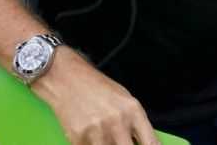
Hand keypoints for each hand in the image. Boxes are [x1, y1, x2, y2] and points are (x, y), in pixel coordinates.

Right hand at [32, 49, 159, 144]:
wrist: (66, 79)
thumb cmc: (96, 87)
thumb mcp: (124, 99)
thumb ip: (136, 124)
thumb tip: (142, 143)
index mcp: (133, 111)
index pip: (151, 143)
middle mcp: (117, 122)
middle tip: (121, 141)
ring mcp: (97, 132)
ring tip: (104, 135)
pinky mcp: (79, 139)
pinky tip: (92, 137)